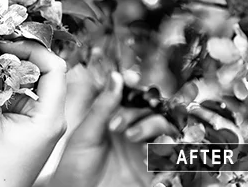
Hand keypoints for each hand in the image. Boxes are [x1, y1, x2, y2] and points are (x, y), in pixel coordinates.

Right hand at [0, 40, 68, 186]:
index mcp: (50, 118)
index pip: (55, 68)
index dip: (32, 50)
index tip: (5, 43)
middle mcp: (52, 118)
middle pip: (45, 72)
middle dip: (18, 57)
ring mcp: (41, 122)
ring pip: (31, 82)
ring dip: (8, 71)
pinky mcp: (29, 125)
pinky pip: (21, 95)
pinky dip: (4, 86)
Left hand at [49, 67, 177, 186]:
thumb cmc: (75, 167)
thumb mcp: (85, 134)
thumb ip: (103, 107)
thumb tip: (116, 76)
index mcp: (116, 120)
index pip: (135, 98)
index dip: (137, 87)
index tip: (133, 79)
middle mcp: (134, 133)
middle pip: (155, 112)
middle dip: (141, 112)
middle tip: (117, 126)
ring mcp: (144, 152)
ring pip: (167, 131)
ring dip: (154, 128)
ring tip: (132, 137)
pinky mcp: (153, 172)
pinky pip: (172, 159)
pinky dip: (166, 152)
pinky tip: (147, 155)